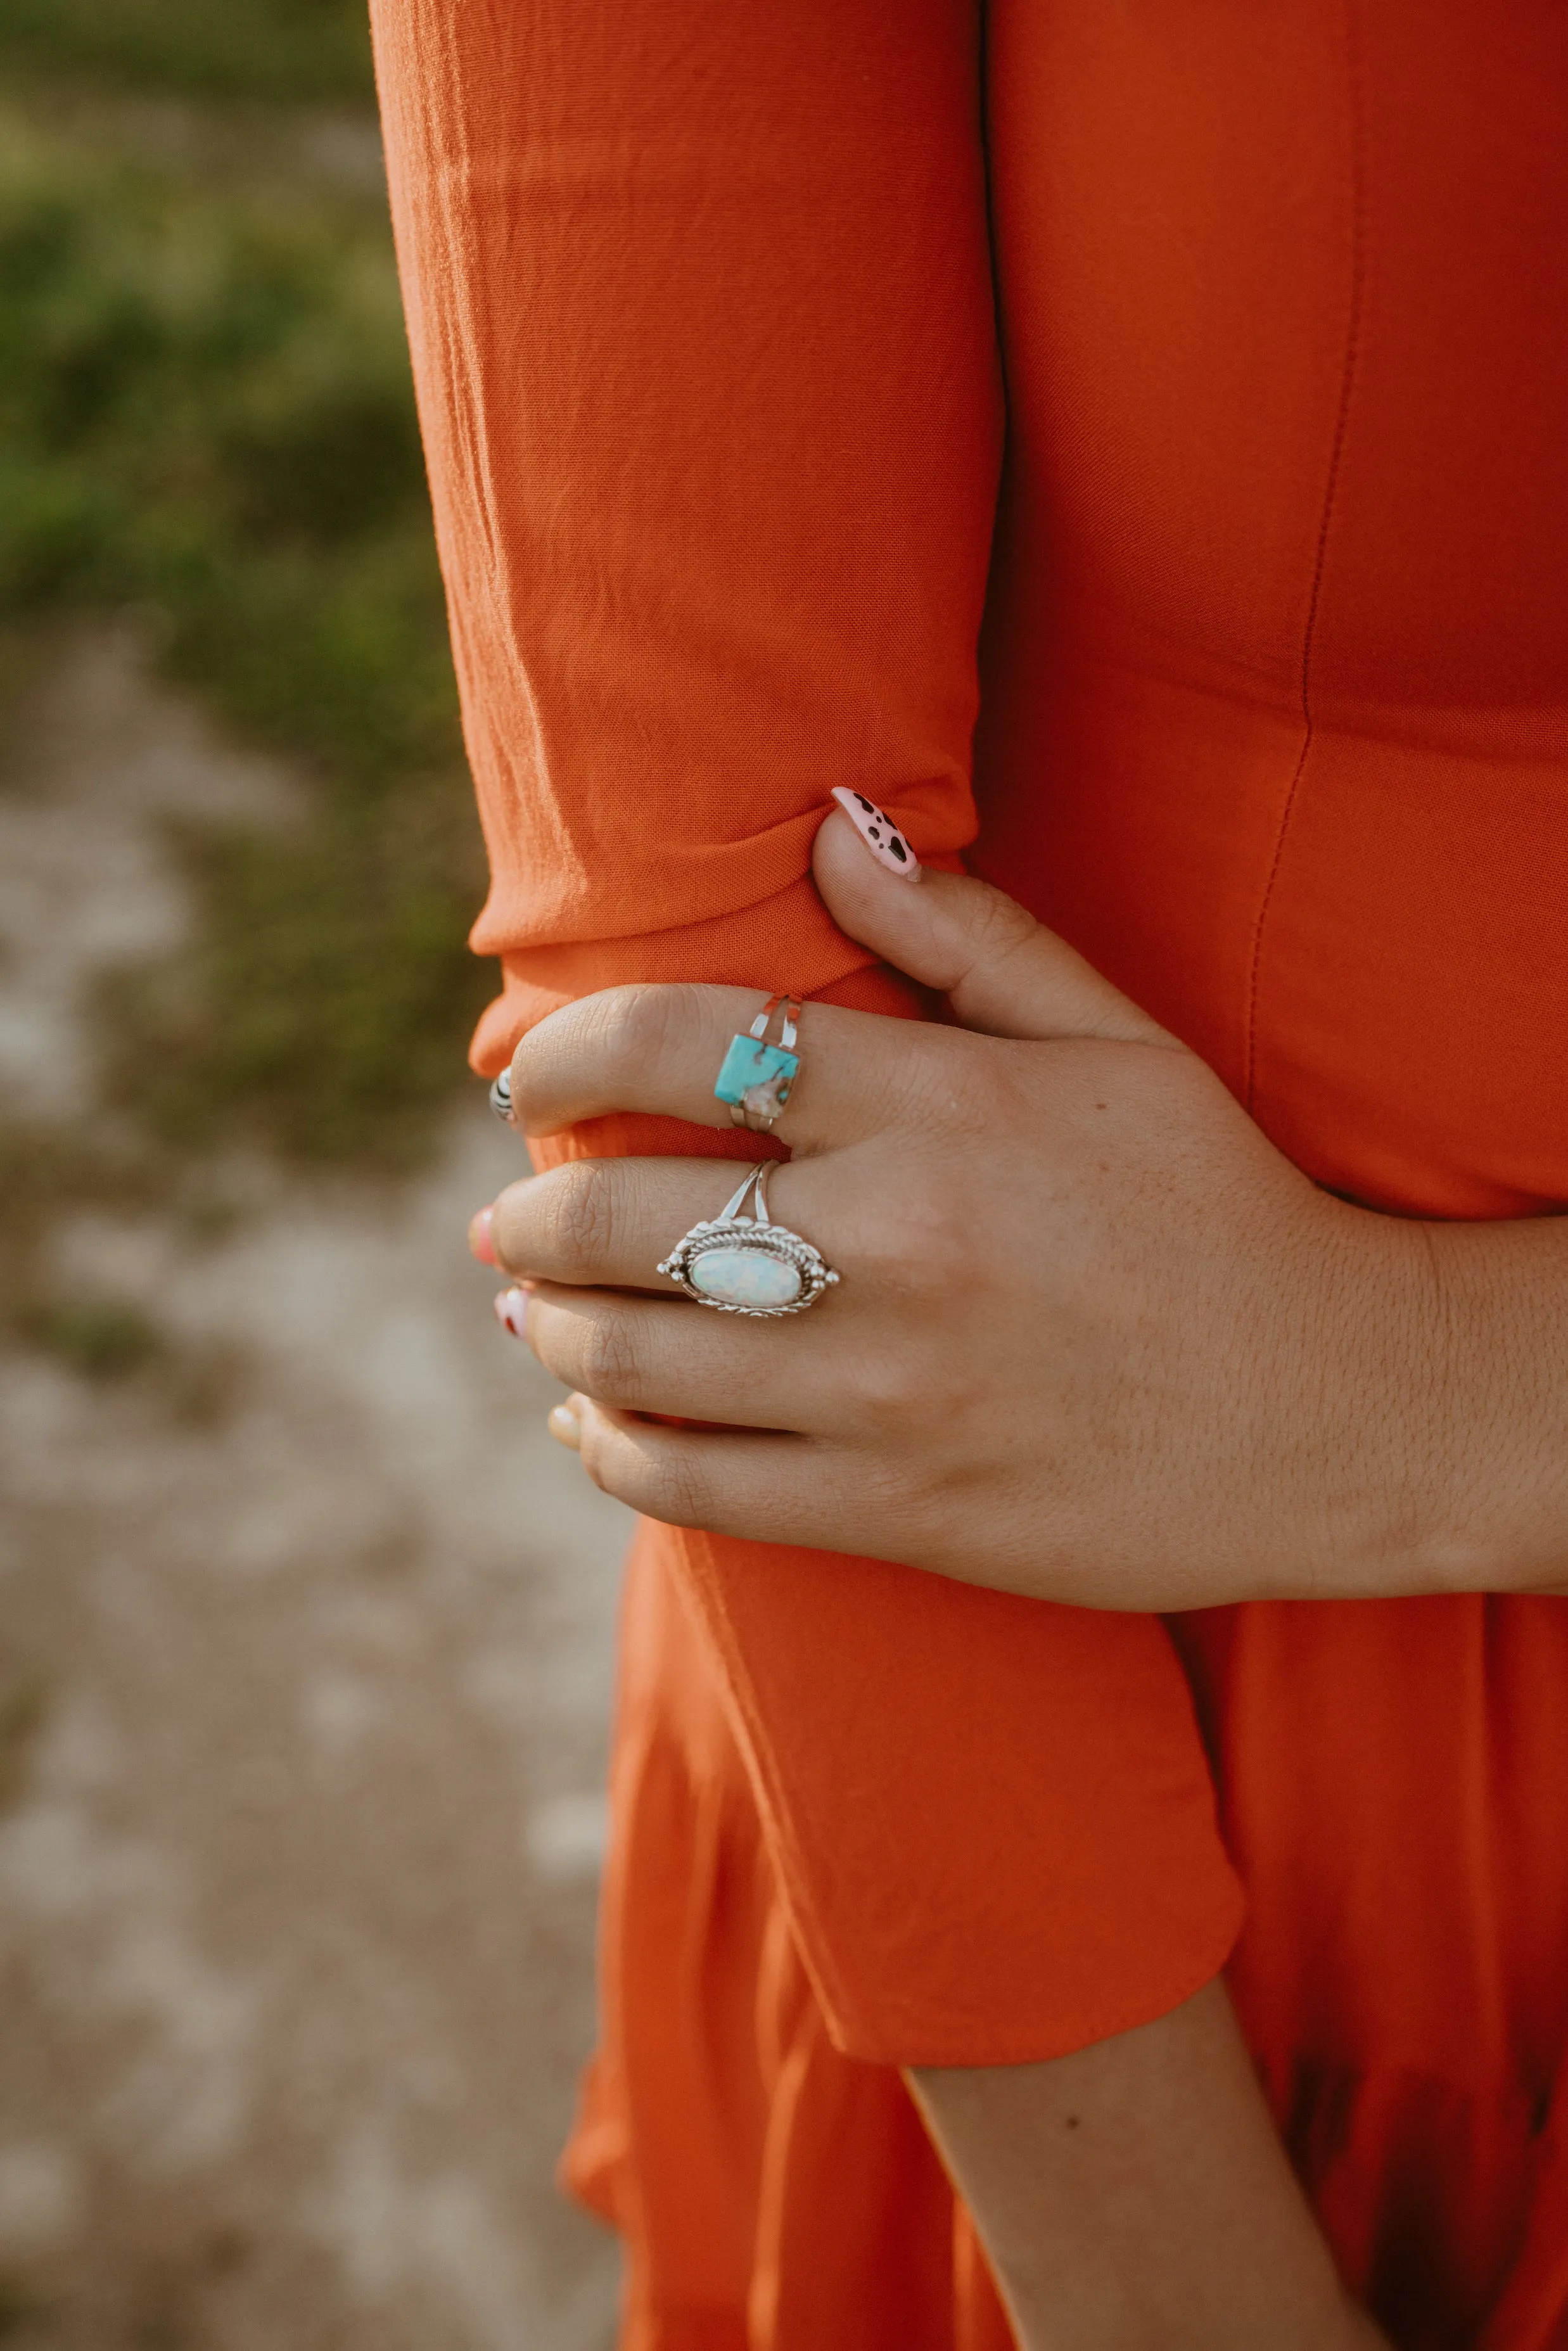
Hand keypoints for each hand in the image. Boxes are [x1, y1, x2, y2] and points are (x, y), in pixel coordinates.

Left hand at [480, 806, 1566, 1608]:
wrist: (1342, 1412)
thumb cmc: (1219, 1208)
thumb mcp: (1120, 1041)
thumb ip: (966, 936)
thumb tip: (824, 832)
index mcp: (940, 1105)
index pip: (683, 1039)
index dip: (563, 1045)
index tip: (527, 1068)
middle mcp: (894, 1243)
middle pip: (619, 1214)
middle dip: (531, 1208)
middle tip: (509, 1211)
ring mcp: (889, 1390)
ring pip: (632, 1361)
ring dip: (549, 1328)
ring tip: (531, 1309)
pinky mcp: (899, 1509)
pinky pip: (694, 1489)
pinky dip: (608, 1454)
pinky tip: (591, 1425)